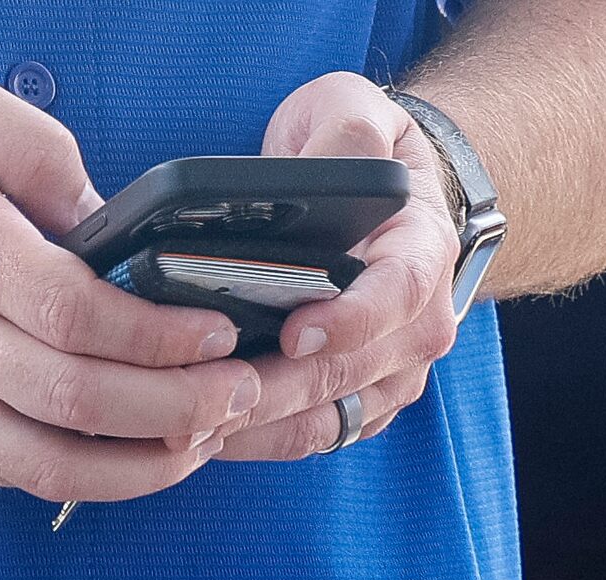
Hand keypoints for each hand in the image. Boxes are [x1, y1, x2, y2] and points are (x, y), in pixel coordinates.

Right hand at [0, 70, 262, 502]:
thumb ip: (35, 146)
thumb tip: (108, 215)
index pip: (78, 319)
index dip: (161, 337)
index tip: (217, 330)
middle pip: (83, 400)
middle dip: (183, 406)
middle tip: (243, 392)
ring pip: (60, 463)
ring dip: (152, 464)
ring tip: (210, 437)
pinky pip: (26, 479)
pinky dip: (100, 479)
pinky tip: (149, 456)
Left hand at [214, 73, 466, 459]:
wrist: (398, 205)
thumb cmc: (366, 155)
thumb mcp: (354, 112)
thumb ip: (344, 134)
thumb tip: (314, 171)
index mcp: (422, 255)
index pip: (399, 296)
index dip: (349, 322)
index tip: (294, 335)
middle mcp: (419, 328)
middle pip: (346, 373)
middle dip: (270, 390)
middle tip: (194, 394)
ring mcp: (393, 374)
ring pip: (326, 419)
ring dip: (256, 428)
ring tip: (183, 424)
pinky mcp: (364, 404)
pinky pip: (312, 437)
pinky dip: (258, 441)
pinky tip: (200, 433)